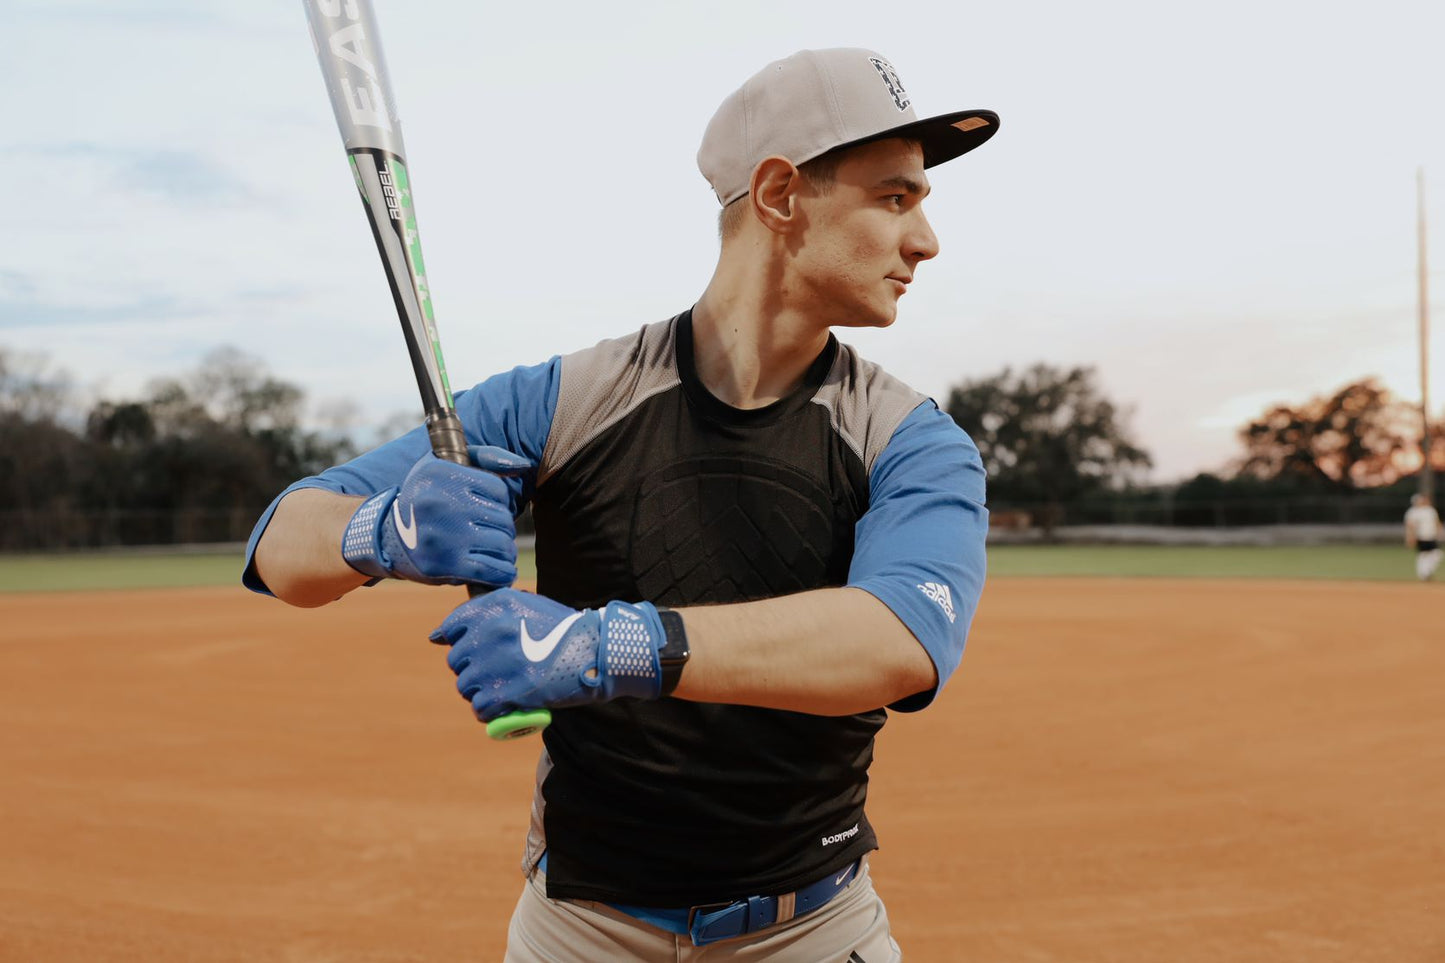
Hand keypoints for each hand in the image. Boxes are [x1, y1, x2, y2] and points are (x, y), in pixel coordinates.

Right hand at [341, 446, 529, 587]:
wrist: (387, 538)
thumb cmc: (425, 498)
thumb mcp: (443, 465)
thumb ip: (486, 457)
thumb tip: (522, 465)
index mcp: (442, 474)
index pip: (497, 489)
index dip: (499, 502)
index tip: (488, 509)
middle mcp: (442, 502)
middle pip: (501, 517)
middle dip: (502, 527)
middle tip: (492, 533)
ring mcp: (445, 535)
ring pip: (501, 543)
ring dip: (505, 550)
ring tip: (497, 550)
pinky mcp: (446, 564)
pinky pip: (491, 569)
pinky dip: (503, 572)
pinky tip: (503, 570)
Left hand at [430, 588, 667, 721]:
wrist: (597, 651)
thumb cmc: (562, 630)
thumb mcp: (525, 606)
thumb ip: (485, 614)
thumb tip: (436, 636)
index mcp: (495, 605)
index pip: (451, 627)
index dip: (462, 643)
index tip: (478, 652)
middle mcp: (490, 630)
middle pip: (456, 661)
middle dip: (474, 669)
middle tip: (500, 673)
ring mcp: (495, 662)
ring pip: (465, 687)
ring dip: (482, 692)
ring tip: (506, 690)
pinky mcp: (506, 692)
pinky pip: (480, 709)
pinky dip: (492, 713)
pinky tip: (508, 707)